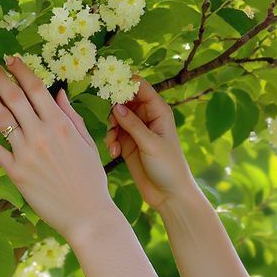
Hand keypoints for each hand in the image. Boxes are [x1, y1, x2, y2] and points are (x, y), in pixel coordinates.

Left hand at [0, 56, 113, 242]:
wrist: (87, 214)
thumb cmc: (91, 179)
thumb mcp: (88, 143)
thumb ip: (71, 116)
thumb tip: (59, 93)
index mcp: (61, 124)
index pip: (36, 89)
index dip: (21, 71)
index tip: (11, 60)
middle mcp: (41, 134)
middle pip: (14, 99)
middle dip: (0, 79)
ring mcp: (26, 153)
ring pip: (1, 120)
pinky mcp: (16, 173)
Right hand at [105, 73, 196, 211]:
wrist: (169, 194)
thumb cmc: (168, 166)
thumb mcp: (150, 143)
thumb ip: (132, 124)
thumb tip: (116, 105)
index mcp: (159, 110)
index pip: (140, 87)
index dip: (125, 81)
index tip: (107, 82)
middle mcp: (147, 117)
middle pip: (124, 100)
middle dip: (113, 108)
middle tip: (109, 120)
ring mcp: (137, 130)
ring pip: (116, 118)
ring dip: (111, 129)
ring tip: (114, 144)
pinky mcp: (128, 144)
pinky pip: (113, 134)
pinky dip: (111, 141)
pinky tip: (114, 153)